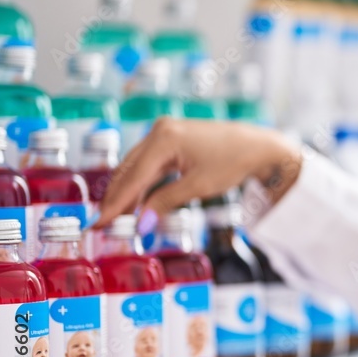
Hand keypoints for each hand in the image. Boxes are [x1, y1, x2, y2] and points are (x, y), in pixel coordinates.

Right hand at [94, 118, 301, 230]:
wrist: (258, 146)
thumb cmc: (233, 162)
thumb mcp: (198, 187)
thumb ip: (166, 203)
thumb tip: (141, 225)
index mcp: (164, 139)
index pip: (132, 177)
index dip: (115, 204)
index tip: (99, 224)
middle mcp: (159, 131)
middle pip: (129, 170)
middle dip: (117, 199)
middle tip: (103, 224)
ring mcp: (165, 132)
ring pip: (137, 167)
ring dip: (128, 192)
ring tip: (118, 217)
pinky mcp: (172, 138)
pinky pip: (150, 163)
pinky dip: (142, 183)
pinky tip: (137, 202)